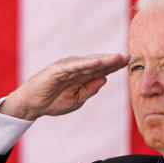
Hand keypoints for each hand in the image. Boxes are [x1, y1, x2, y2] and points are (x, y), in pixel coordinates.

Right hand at [0, 54, 128, 120]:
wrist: (33, 105)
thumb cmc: (54, 101)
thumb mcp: (77, 99)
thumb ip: (90, 90)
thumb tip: (104, 79)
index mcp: (82, 75)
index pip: (102, 69)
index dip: (115, 66)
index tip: (130, 63)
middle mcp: (76, 68)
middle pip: (98, 63)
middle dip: (113, 60)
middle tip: (128, 57)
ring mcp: (67, 67)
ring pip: (88, 62)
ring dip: (103, 60)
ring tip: (117, 58)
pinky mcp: (57, 69)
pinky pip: (74, 66)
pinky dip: (85, 63)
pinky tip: (97, 62)